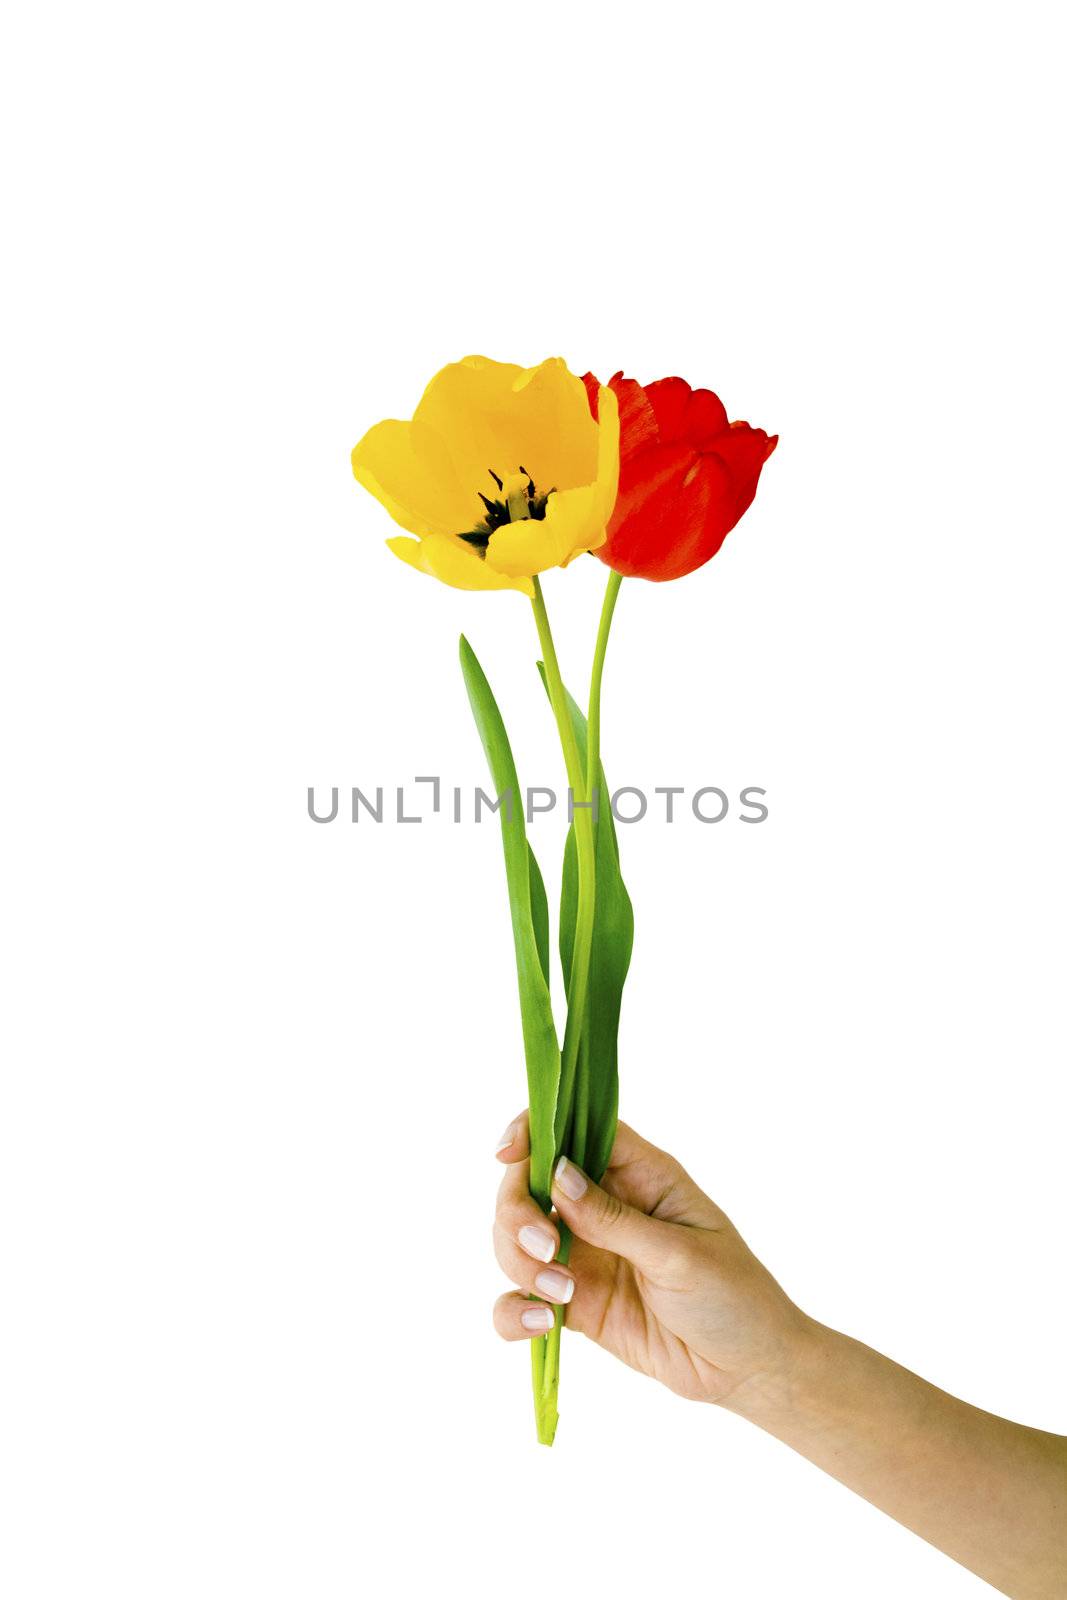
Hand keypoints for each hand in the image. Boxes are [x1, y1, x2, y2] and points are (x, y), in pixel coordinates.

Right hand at [492, 1111, 809, 1404]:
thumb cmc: (734, 1297)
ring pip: (515, 1237)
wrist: (747, 1369)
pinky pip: (521, 1297)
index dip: (535, 1130)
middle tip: (545, 1249)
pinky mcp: (574, 1302)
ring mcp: (585, 1253)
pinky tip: (541, 1327)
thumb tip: (557, 1173)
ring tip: (560, 1298)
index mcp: (640, 1175)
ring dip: (519, 1262)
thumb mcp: (681, 1255)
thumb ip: (616, 1220)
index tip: (505, 1154)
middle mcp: (604, 1206)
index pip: (576, 1129)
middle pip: (531, 1182)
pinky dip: (514, 1311)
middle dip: (519, 1211)